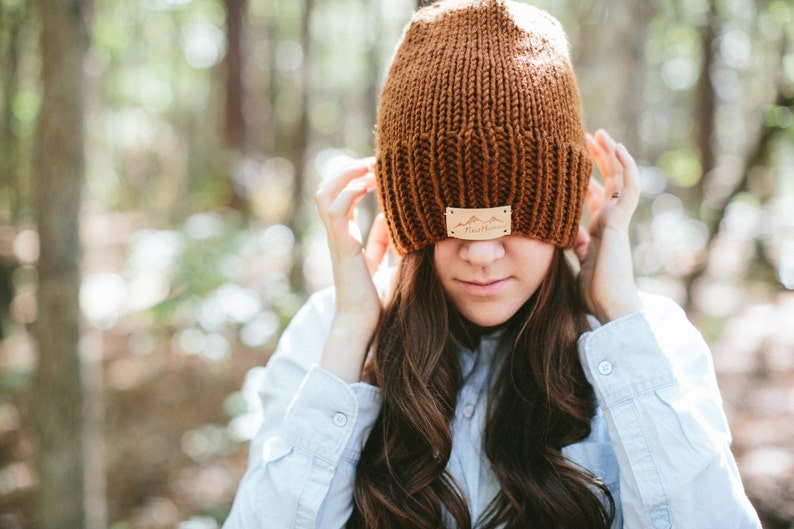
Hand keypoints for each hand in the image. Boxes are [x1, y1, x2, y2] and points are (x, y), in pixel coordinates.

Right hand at [314, 157, 390, 381]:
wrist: (364, 324)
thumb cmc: (375, 300)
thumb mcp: (384, 263)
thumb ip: (385, 240)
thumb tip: (392, 215)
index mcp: (347, 237)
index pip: (343, 196)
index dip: (356, 177)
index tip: (379, 167)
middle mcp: (338, 235)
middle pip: (328, 189)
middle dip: (347, 169)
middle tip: (373, 161)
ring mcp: (337, 240)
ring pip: (326, 194)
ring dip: (345, 175)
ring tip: (368, 167)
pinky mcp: (342, 247)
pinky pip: (335, 211)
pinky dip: (348, 192)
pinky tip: (367, 186)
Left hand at [574, 130, 641, 322]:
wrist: (607, 306)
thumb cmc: (590, 293)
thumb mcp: (571, 263)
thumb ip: (568, 245)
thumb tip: (557, 231)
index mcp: (596, 231)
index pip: (592, 197)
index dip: (582, 178)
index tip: (566, 161)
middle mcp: (608, 222)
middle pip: (606, 182)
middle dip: (595, 160)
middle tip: (582, 136)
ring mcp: (617, 220)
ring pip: (619, 178)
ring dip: (610, 155)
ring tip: (599, 133)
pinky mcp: (621, 220)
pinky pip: (629, 186)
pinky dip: (626, 165)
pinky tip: (616, 146)